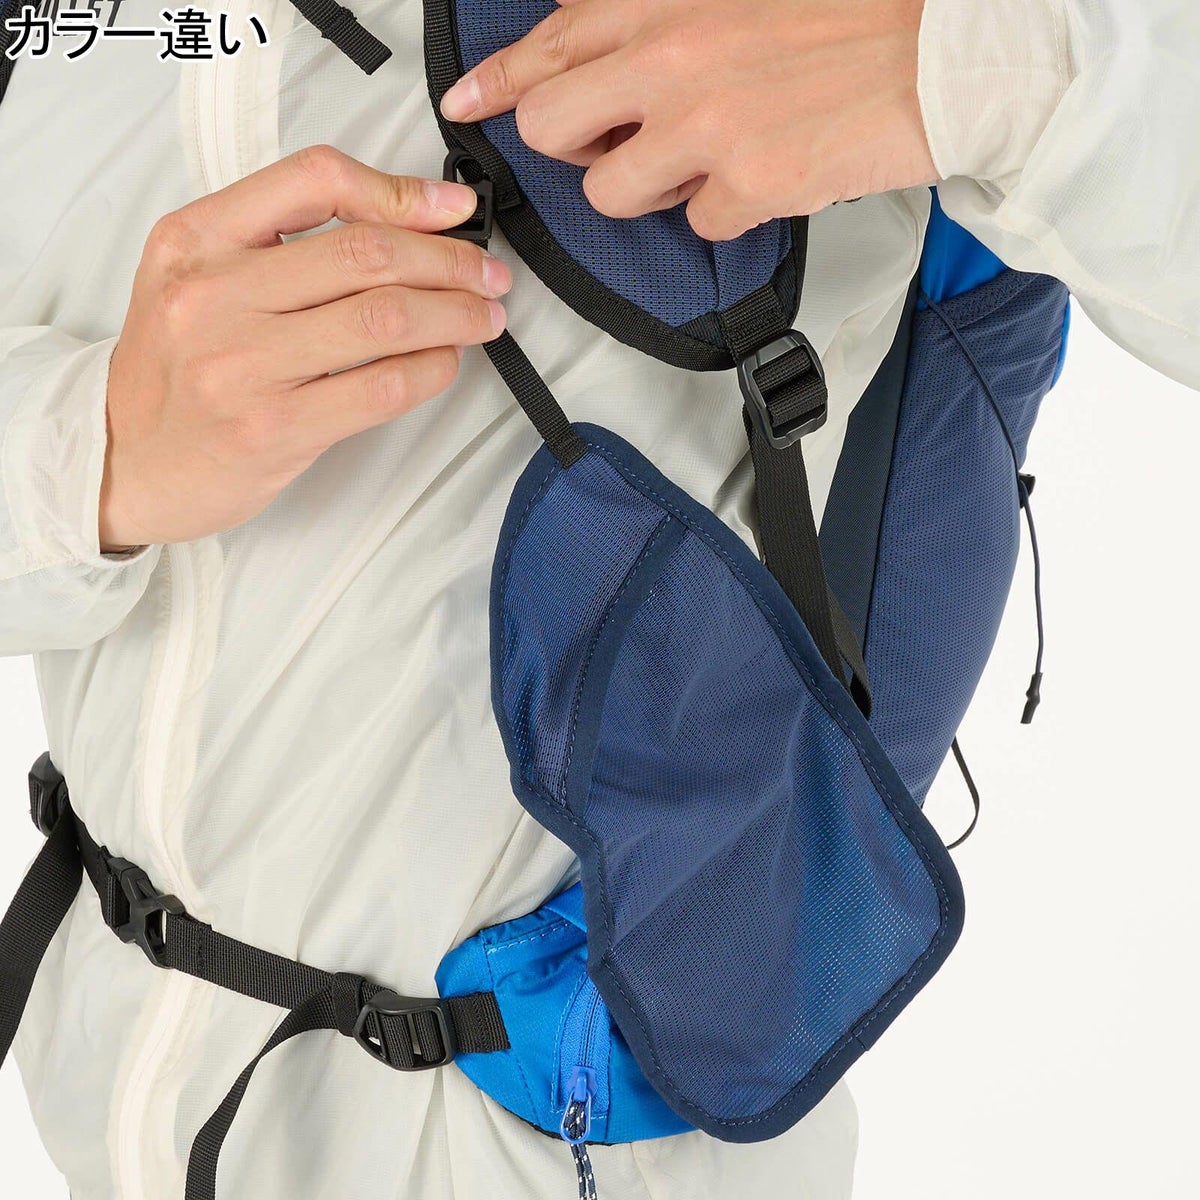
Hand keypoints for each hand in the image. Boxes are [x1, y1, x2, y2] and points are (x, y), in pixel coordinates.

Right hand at [100, 146, 511, 551]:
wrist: (126, 461)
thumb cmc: (177, 369)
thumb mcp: (198, 274)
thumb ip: (281, 239)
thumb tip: (406, 219)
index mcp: (195, 238)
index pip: (314, 180)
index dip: (402, 191)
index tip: (453, 210)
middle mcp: (214, 293)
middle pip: (367, 253)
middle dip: (450, 261)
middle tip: (488, 275)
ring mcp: (241, 364)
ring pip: (384, 318)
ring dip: (456, 314)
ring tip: (483, 317)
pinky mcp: (273, 429)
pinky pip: (381, 387)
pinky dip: (432, 369)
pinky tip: (446, 362)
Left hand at [440, 0, 935, 240]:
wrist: (944, 53)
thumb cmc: (852, 14)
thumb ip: (659, 15)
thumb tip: (604, 49)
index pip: (548, 44)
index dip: (497, 81)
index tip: (465, 105)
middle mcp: (670, 56)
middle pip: (550, 127)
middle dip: (571, 145)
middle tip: (612, 144)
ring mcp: (705, 125)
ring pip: (610, 194)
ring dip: (647, 189)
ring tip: (706, 158)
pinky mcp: (747, 186)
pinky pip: (697, 224)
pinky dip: (724, 210)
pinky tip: (765, 171)